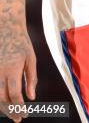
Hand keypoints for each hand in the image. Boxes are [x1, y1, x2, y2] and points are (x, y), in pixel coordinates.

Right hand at [0, 1, 36, 121]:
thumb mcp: (31, 58)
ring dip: (3, 106)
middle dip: (10, 110)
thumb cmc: (21, 43)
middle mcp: (0, 71)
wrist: (5, 28)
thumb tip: (32, 97)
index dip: (19, 107)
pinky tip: (5, 102)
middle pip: (2, 98)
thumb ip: (31, 78)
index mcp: (13, 68)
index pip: (15, 94)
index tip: (24, 114)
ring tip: (12, 112)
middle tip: (18, 119)